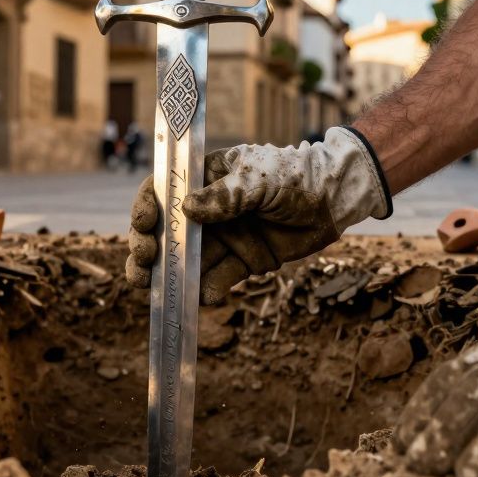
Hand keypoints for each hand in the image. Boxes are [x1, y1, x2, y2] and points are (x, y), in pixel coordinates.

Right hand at [126, 126, 390, 303]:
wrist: (335, 201)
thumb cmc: (296, 177)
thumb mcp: (260, 179)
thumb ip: (227, 195)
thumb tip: (187, 209)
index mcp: (206, 179)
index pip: (164, 190)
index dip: (146, 206)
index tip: (143, 223)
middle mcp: (208, 210)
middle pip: (166, 231)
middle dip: (147, 248)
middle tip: (141, 264)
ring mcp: (223, 238)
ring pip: (186, 260)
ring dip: (169, 277)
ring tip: (158, 294)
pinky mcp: (242, 262)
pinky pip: (217, 279)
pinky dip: (206, 291)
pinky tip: (203, 299)